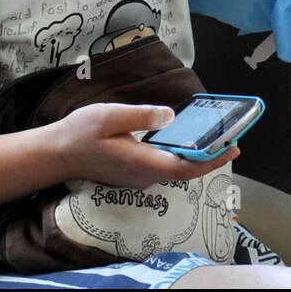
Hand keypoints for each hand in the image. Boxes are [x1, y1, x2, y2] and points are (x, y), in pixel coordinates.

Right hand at [51, 103, 238, 187]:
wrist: (57, 153)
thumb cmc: (81, 133)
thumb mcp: (109, 116)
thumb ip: (141, 115)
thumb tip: (170, 115)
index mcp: (142, 163)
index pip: (185, 167)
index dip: (211, 159)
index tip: (232, 147)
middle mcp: (145, 175)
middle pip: (186, 170)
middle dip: (212, 155)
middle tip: (233, 137)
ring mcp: (141, 176)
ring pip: (177, 168)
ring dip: (199, 154)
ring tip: (218, 136)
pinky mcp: (137, 172)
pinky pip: (167, 165)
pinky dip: (183, 154)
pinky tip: (190, 139)